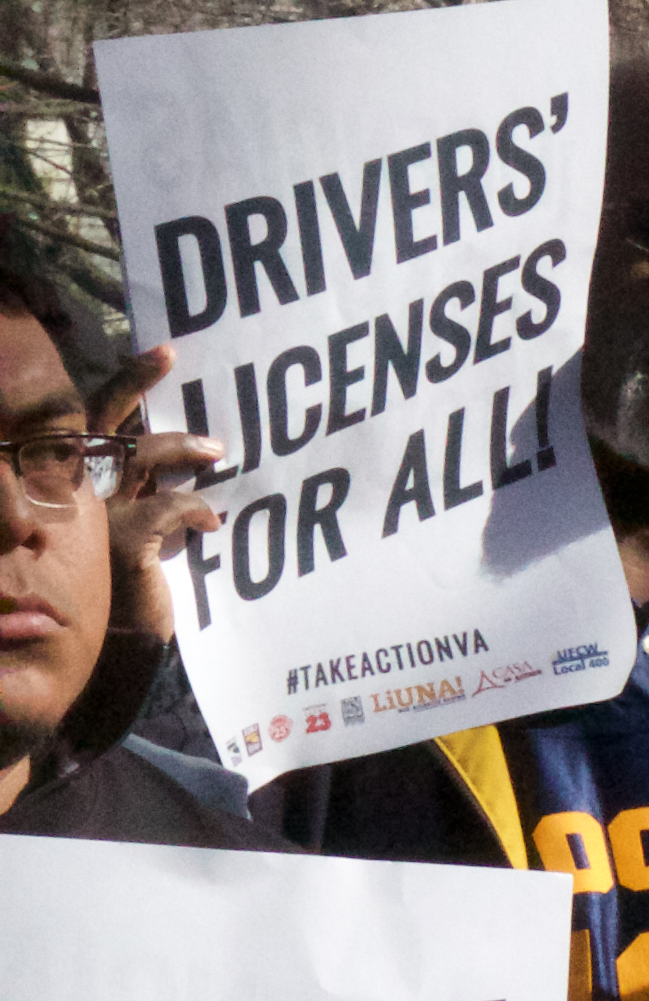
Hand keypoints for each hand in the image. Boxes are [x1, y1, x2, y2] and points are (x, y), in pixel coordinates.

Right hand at [87, 343, 225, 641]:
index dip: (127, 384)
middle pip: (100, 421)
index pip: (93, 421)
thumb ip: (151, 494)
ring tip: (217, 450)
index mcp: (80, 486)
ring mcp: (96, 514)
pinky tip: (213, 520)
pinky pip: (169, 505)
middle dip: (134, 382)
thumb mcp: (141, 531)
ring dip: (182, 445)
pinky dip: (197, 505)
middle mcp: (78, 492)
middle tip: (172, 356)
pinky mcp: (124, 542)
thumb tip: (193, 463)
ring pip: (138, 454)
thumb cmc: (132, 589)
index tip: (165, 352)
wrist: (118, 648)